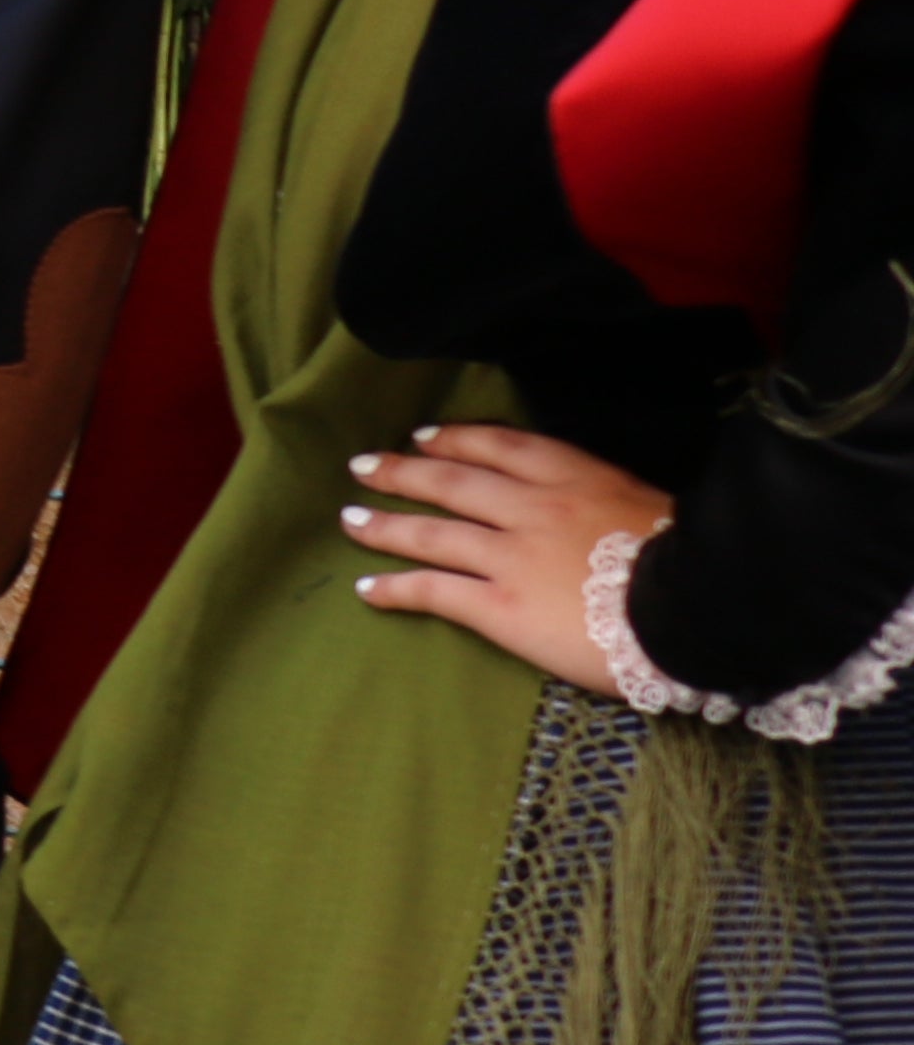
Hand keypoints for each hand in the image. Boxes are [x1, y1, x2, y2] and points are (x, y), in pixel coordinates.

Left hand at [345, 418, 683, 695]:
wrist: (696, 608)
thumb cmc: (690, 562)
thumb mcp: (650, 506)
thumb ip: (607, 501)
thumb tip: (594, 509)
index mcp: (576, 478)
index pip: (504, 447)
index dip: (459, 439)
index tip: (426, 436)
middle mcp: (532, 508)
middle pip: (454, 482)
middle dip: (405, 472)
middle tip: (364, 466)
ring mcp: (509, 555)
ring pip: (432, 533)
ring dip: (385, 525)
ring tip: (349, 520)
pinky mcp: (499, 605)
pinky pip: (434, 591)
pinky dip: (395, 588)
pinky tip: (369, 591)